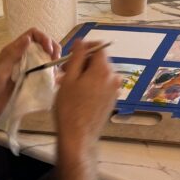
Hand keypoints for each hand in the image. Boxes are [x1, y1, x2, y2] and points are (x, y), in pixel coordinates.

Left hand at [0, 29, 59, 135]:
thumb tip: (29, 37)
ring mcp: (25, 71)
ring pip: (43, 60)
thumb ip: (12, 53)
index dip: (44, 39)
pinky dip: (49, 74)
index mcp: (12, 51)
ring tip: (57, 70)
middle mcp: (21, 58)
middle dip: (52, 49)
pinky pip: (42, 75)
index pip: (32, 35)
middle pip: (41, 46)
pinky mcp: (27, 83)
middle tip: (56, 60)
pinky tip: (54, 80)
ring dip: (52, 61)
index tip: (50, 51)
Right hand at [53, 41, 117, 156]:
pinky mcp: (112, 99)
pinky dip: (91, 83)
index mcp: (104, 70)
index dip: (84, 47)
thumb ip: (76, 57)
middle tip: (64, 72)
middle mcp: (114, 77)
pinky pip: (102, 84)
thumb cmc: (70, 108)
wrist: (78, 136)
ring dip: (84, 73)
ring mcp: (115, 90)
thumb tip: (81, 42)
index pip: (99, 46)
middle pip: (99, 60)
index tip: (71, 54)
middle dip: (82, 62)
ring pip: (99, 73)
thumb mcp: (69, 79)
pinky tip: (77, 93)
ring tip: (67, 84)